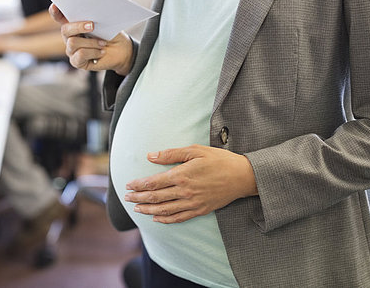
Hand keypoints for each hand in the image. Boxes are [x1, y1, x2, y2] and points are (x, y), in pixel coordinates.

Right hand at [50, 4, 133, 74]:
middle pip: (65, 30)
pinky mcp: (77, 61)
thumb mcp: (103, 23)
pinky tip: (101, 52)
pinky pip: (80, 54)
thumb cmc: (111, 34)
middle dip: (78, 26)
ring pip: (73, 42)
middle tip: (92, 26)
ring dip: (91, 42)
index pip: (59, 17)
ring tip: (103, 43)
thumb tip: (90, 11)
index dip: (55, 12)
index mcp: (73, 24)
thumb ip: (93, 17)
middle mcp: (69, 37)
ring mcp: (72, 50)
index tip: (55, 6)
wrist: (121, 51)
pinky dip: (93, 52)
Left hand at [124, 145, 257, 223]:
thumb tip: (151, 156)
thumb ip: (171, 154)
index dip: (139, 184)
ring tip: (137, 209)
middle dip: (139, 198)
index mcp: (182, 175)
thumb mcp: (195, 150)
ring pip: (165, 210)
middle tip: (127, 198)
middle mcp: (185, 191)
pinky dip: (166, 219)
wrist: (242, 176)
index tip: (128, 185)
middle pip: (156, 197)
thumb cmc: (219, 160)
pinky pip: (179, 218)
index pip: (153, 182)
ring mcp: (192, 203)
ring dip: (148, 210)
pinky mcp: (200, 210)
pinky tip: (156, 218)